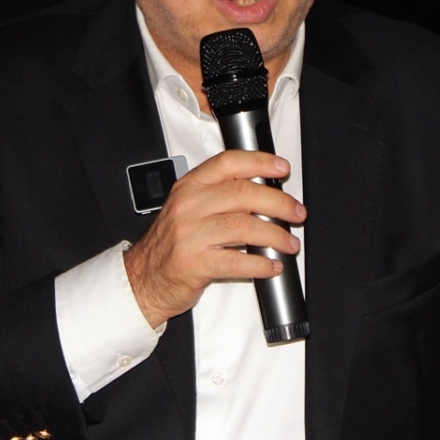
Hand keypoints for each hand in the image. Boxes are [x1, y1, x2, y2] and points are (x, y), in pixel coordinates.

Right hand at [123, 150, 305, 327]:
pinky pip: (237, 262)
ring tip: (289, 243)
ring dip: (276, 235)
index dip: (260, 162)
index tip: (282, 169)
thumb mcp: (188, 206)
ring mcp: (190, 234)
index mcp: (190, 186)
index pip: (228, 163)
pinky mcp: (195, 263)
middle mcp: (189, 205)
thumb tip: (265, 189)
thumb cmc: (172, 242)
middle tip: (296, 213)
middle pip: (243, 193)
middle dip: (279, 202)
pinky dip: (261, 264)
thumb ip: (219, 194)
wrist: (144, 277)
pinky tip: (271, 265)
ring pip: (245, 226)